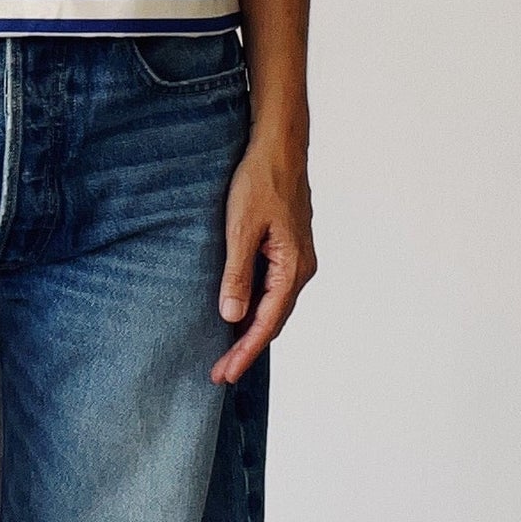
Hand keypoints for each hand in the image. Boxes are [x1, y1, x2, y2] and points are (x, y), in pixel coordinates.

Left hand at [212, 135, 315, 383]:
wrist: (279, 147)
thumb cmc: (260, 181)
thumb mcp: (241, 229)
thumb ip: (237, 274)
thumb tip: (232, 316)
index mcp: (293, 268)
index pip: (267, 323)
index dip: (244, 351)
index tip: (225, 374)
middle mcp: (300, 269)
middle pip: (273, 321)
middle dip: (246, 349)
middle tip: (220, 374)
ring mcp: (296, 261)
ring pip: (273, 308)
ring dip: (250, 331)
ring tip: (226, 354)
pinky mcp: (287, 251)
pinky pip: (272, 291)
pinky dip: (255, 310)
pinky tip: (238, 317)